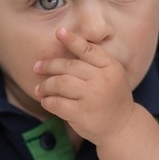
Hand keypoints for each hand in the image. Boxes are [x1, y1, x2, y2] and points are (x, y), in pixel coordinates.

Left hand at [34, 28, 134, 145]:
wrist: (121, 127)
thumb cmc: (111, 97)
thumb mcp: (112, 75)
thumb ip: (95, 62)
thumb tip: (67, 46)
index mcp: (110, 67)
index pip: (88, 50)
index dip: (72, 40)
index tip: (59, 32)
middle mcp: (102, 80)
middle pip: (69, 66)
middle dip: (49, 65)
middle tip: (37, 67)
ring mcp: (92, 97)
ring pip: (60, 83)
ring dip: (46, 85)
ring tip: (40, 89)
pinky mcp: (81, 114)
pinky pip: (57, 103)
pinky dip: (48, 101)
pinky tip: (46, 101)